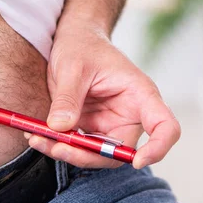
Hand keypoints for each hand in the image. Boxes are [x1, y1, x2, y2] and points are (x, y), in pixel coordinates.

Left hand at [27, 24, 180, 168]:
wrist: (73, 40)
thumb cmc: (82, 46)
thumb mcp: (73, 67)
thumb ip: (68, 97)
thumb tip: (60, 127)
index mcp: (140, 95)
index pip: (165, 128)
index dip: (157, 148)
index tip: (137, 162)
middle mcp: (130, 115)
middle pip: (119, 152)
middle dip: (87, 156)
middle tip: (56, 147)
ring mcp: (109, 125)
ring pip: (94, 155)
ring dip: (67, 153)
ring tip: (37, 139)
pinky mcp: (90, 128)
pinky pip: (78, 147)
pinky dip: (58, 145)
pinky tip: (37, 136)